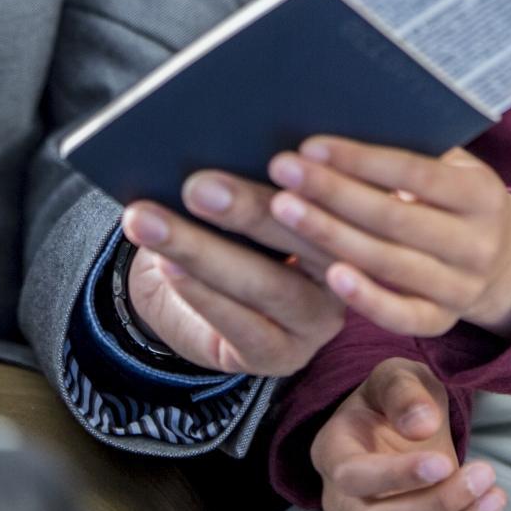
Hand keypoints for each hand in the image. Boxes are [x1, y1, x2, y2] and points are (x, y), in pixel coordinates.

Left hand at [119, 169, 345, 375]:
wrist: (190, 297)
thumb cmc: (228, 229)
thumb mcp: (251, 199)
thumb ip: (260, 182)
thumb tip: (230, 154)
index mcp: (355, 221)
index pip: (340, 199)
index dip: (312, 180)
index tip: (275, 157)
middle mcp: (348, 273)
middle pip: (303, 240)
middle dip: (247, 209)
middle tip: (197, 185)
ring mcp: (318, 321)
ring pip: (268, 286)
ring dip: (203, 252)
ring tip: (156, 224)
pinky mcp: (282, 355)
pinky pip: (244, 326)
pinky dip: (202, 294)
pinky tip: (169, 267)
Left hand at [266, 139, 510, 337]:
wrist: (504, 261)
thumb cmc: (454, 197)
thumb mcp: (452, 168)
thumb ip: (411, 154)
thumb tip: (338, 130)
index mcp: (482, 195)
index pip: (416, 174)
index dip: (361, 160)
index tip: (310, 145)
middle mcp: (477, 244)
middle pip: (395, 218)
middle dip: (333, 192)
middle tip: (282, 170)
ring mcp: (462, 288)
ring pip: (390, 264)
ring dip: (331, 235)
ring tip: (282, 211)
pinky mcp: (443, 322)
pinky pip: (402, 317)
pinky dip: (366, 299)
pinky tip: (328, 275)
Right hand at [313, 357, 503, 510]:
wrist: (406, 421)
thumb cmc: (394, 397)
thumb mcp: (396, 376)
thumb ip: (404, 393)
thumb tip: (422, 425)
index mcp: (332, 452)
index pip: (352, 476)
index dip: (395, 476)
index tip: (443, 462)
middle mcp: (343, 498)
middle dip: (433, 505)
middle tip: (482, 474)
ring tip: (493, 493)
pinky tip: (490, 505)